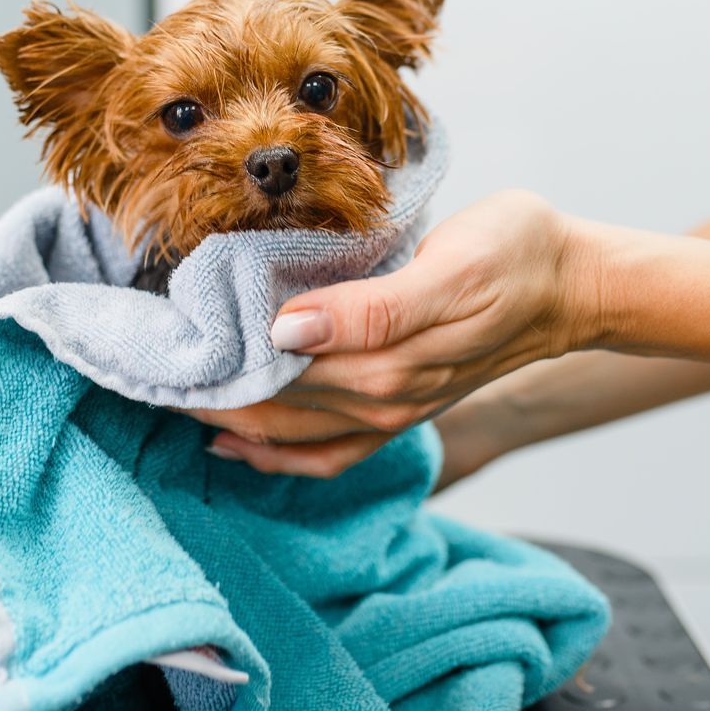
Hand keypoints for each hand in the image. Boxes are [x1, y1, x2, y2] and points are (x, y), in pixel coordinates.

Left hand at [190, 190, 601, 475]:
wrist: (574, 282)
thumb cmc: (514, 256)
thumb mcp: (450, 268)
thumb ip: (372, 308)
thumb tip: (288, 330)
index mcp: (384, 364)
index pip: (270, 372)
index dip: (207, 363)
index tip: (149, 343)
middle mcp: (380, 400)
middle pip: (267, 404)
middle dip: (200, 391)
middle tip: (135, 366)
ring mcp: (389, 411)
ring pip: (285, 431)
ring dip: (223, 418)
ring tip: (163, 394)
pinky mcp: (398, 408)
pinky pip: (324, 452)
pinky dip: (272, 454)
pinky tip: (231, 445)